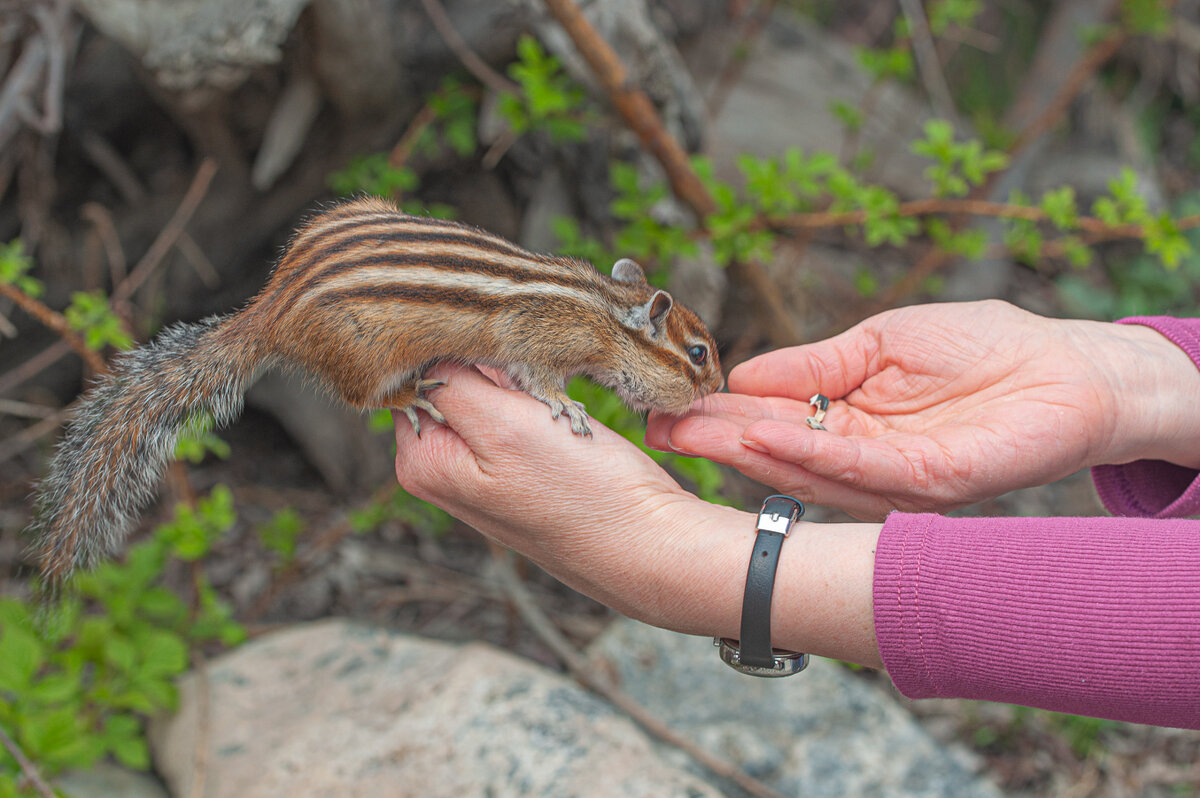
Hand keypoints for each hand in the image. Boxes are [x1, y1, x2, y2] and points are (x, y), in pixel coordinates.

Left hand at [392, 364, 882, 665]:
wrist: (651, 543)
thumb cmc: (585, 494)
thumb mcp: (505, 426)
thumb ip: (452, 383)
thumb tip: (422, 346)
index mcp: (423, 460)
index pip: (414, 370)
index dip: (459, 346)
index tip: (502, 346)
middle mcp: (443, 467)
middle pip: (448, 377)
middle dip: (489, 361)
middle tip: (536, 371)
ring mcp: (480, 470)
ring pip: (487, 388)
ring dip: (519, 377)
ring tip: (552, 396)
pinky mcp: (519, 467)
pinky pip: (515, 409)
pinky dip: (537, 396)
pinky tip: (562, 412)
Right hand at [647, 300, 1199, 519]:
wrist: (1067, 365)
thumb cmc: (982, 346)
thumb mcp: (880, 341)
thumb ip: (815, 364)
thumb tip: (744, 373)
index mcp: (845, 420)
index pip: (770, 420)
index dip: (718, 413)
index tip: (665, 404)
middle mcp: (859, 457)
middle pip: (776, 453)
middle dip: (714, 439)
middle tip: (657, 425)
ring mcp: (889, 477)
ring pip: (805, 470)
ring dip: (745, 450)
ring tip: (692, 429)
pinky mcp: (925, 486)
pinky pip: (857, 471)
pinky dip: (807, 455)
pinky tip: (761, 435)